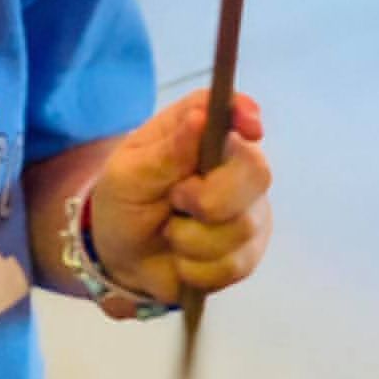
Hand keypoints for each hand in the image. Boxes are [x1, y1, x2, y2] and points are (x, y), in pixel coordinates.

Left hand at [89, 90, 272, 308]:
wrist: (122, 258)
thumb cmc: (125, 202)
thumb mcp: (129, 175)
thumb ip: (166, 152)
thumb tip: (200, 117)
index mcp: (200, 133)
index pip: (234, 110)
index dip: (246, 114)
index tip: (248, 128)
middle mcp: (233, 165)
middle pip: (256, 172)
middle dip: (210, 198)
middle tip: (175, 201)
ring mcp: (247, 208)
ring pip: (244, 226)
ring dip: (192, 239)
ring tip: (170, 232)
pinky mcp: (249, 250)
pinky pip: (235, 263)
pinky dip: (197, 267)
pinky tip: (182, 259)